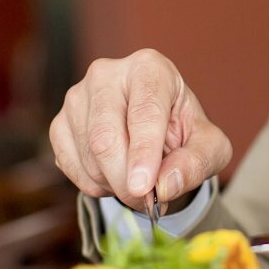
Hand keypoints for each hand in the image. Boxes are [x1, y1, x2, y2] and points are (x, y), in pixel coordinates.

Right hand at [48, 49, 232, 211]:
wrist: (156, 131)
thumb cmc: (184, 132)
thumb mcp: (209, 146)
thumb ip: (197, 162)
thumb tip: (165, 185)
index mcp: (149, 68)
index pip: (144, 112)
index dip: (143, 153)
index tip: (144, 187)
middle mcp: (107, 74)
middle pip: (105, 136)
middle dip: (125, 179)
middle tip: (146, 201)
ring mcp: (77, 96)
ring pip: (87, 154)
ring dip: (113, 183)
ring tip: (136, 179)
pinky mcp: (59, 121)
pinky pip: (69, 165)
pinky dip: (93, 184)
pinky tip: (113, 175)